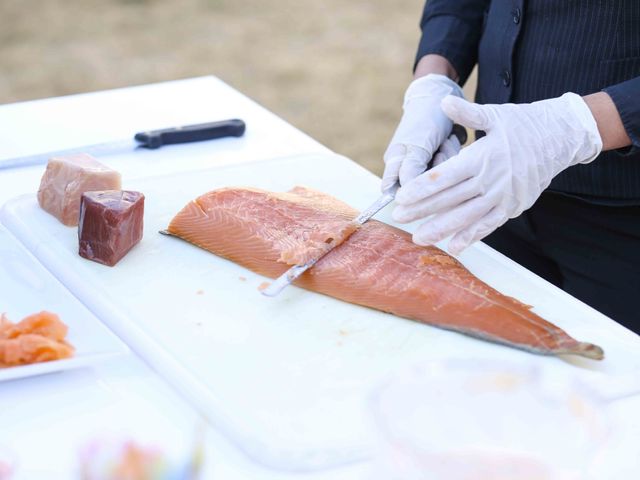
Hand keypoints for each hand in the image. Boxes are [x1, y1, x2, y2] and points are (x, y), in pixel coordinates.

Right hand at [382, 74, 463, 190]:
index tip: (422, 180)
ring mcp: (425, 161)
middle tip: (436, 149)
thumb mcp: (417, 145)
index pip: (393, 191)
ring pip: (439, 175)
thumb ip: (409, 171)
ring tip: (444, 139)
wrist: (442, 94)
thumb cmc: (424, 119)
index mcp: (394, 163)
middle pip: (422, 186)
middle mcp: (407, 166)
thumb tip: (402, 197)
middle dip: (434, 167)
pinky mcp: (440, 156)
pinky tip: (450, 137)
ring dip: (446, 155)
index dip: (407, 192)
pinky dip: (453, 150)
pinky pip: (450, 165)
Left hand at [393, 93, 602, 253]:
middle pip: (450, 200)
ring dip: (441, 229)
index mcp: (482, 157)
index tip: (401, 197)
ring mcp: (502, 197)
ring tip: (419, 237)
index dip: (421, 189)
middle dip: (422, 210)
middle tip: (399, 217)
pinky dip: (471, 236)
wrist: (561, 138)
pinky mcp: (512, 207)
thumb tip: (443, 102)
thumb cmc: (523, 124)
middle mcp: (491, 180)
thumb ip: (467, 113)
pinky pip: (488, 225)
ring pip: (466, 217)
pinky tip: (453, 246)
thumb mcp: (495, 115)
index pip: (445, 177)